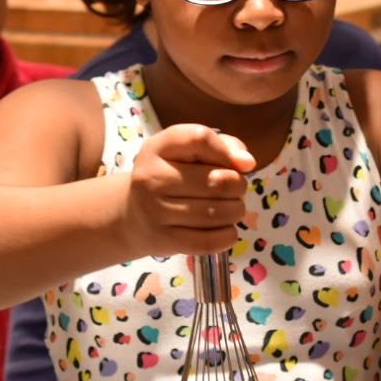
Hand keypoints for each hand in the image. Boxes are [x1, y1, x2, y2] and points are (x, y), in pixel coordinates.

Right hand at [116, 125, 256, 257]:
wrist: (133, 216)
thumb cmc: (170, 177)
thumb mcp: (187, 152)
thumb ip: (223, 146)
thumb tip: (247, 163)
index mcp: (157, 148)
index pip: (200, 139)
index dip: (226, 151)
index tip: (235, 163)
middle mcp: (152, 178)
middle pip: (218, 180)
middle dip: (238, 185)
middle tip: (234, 190)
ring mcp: (155, 212)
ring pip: (218, 212)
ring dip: (236, 211)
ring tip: (231, 208)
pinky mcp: (164, 241)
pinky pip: (209, 241)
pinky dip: (228, 235)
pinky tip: (225, 228)